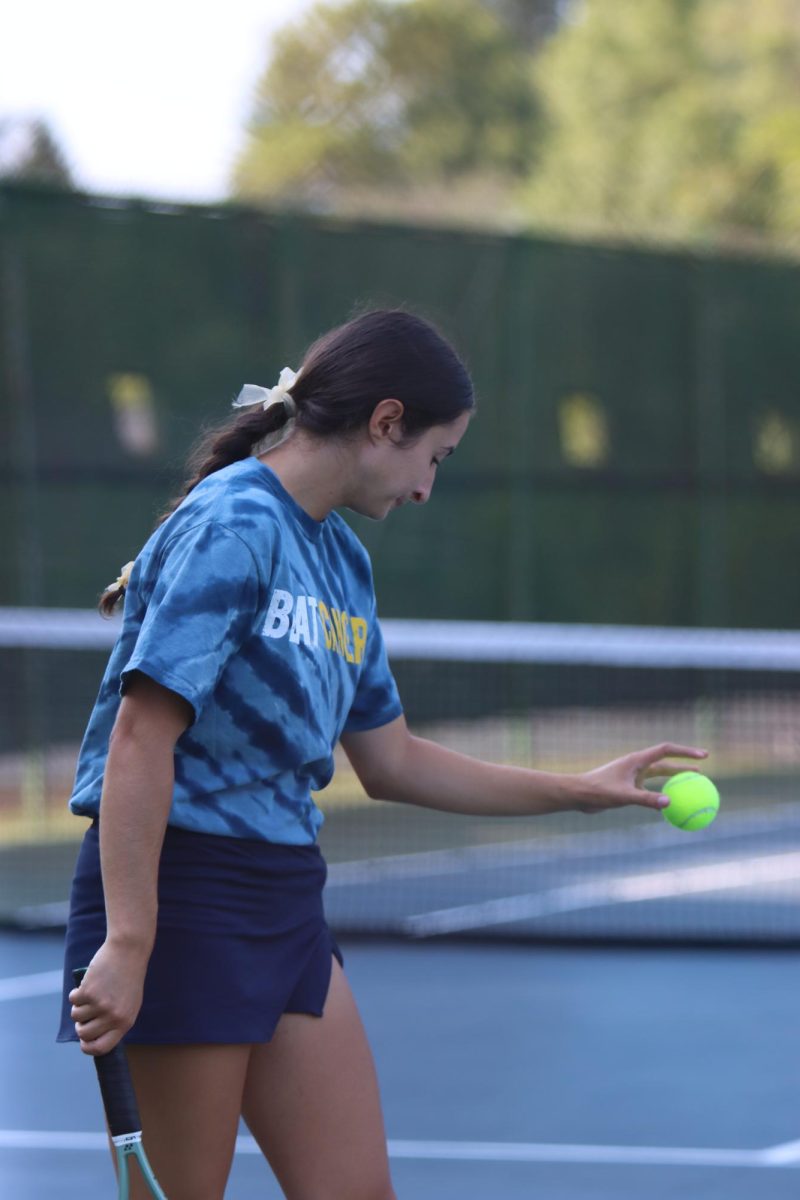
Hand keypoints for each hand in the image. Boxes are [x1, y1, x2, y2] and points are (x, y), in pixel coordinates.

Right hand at [68, 940, 147, 1055]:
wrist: (128, 950)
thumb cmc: (129, 976)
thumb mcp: (129, 1002)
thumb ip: (116, 1020)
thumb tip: (95, 1038)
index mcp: (125, 1022)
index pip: (102, 1048)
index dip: (88, 1048)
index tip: (83, 1041)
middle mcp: (113, 1017)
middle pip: (84, 1034)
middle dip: (80, 1025)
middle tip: (85, 1013)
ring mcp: (100, 1005)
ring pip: (76, 1016)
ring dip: (78, 1006)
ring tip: (90, 993)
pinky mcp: (89, 992)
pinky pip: (73, 1000)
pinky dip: (76, 992)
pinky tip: (87, 983)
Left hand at [572, 743, 708, 814]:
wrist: (578, 794)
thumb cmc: (598, 791)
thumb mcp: (623, 796)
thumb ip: (646, 799)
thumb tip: (669, 802)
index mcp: (637, 760)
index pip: (667, 750)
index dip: (686, 751)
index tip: (703, 756)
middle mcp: (637, 765)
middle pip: (666, 761)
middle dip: (685, 763)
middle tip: (704, 768)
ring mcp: (633, 775)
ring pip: (660, 774)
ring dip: (676, 777)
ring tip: (694, 781)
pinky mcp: (629, 786)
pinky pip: (651, 788)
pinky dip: (663, 792)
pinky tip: (671, 802)